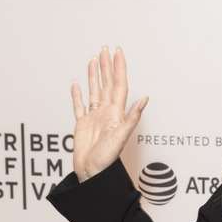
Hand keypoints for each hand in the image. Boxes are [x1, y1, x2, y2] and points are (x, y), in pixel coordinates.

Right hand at [70, 46, 147, 181]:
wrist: (93, 173)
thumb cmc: (107, 159)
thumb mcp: (122, 136)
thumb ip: (132, 117)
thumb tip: (145, 99)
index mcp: (115, 113)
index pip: (118, 84)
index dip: (118, 68)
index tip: (118, 52)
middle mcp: (106, 112)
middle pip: (107, 83)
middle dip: (107, 66)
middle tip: (105, 49)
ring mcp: (94, 117)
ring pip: (94, 91)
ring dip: (95, 75)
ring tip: (94, 60)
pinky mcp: (82, 125)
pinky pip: (79, 105)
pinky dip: (78, 94)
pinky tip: (77, 83)